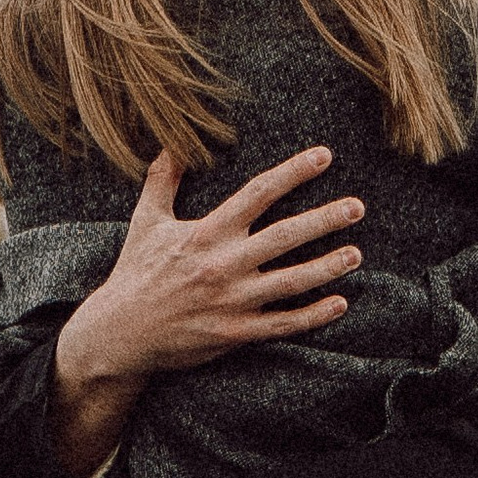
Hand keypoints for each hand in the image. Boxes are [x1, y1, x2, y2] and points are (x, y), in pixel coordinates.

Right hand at [45, 148, 363, 477]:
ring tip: (356, 253)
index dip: (293, 173)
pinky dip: (312, 315)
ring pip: (290, 282)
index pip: (257, 194)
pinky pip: (282, 323)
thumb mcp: (146, 223)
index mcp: (206, 233)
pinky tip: (339, 303)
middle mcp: (223, 264)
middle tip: (357, 206)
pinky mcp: (235, 333)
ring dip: (326, 267)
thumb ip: (163, 182)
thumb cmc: (135, 274)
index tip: (324, 157)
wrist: (120, 333)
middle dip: (325, 220)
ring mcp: (231, 301)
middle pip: (284, 236)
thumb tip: (172, 144)